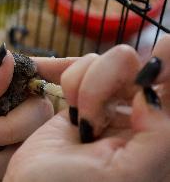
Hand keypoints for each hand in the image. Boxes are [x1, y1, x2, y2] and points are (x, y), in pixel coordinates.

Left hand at [0, 48, 74, 181]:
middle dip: (11, 125)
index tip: (77, 66)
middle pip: (39, 109)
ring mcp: (10, 137)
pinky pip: (18, 163)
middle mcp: (6, 107)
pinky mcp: (9, 161)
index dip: (54, 68)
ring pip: (31, 140)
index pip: (28, 72)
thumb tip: (8, 58)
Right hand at [4, 36, 169, 181]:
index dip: (168, 60)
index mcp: (159, 133)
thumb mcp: (126, 174)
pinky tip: (70, 110)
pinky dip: (72, 82)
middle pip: (139, 64)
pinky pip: (84, 65)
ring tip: (79, 122)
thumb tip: (150, 94)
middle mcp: (140, 113)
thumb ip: (158, 137)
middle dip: (107, 85)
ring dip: (87, 88)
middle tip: (90, 119)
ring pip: (110, 60)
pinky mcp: (84, 94)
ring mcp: (112, 100)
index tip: (142, 78)